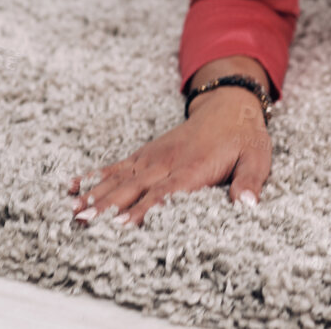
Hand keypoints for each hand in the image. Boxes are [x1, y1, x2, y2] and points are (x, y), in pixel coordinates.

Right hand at [66, 87, 269, 226]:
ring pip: (120, 178)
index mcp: (194, 168)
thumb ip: (250, 182)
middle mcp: (167, 162)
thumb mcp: (257, 158)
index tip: (122, 225)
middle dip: (109, 206)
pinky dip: (95, 176)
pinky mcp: (145, 153)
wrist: (229, 104)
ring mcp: (153, 157)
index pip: (165, 193)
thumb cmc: (243, 137)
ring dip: (96, 195)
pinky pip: (117, 165)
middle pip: (134, 188)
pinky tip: (73, 185)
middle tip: (85, 222)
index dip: (143, 209)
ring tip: (73, 211)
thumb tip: (248, 205)